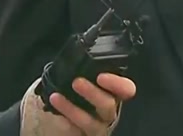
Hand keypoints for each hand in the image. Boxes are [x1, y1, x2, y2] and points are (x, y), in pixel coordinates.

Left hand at [21, 74, 136, 135]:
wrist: (62, 118)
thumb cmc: (75, 94)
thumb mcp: (83, 78)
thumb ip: (84, 70)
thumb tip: (72, 55)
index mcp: (112, 93)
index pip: (126, 89)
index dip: (118, 83)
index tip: (102, 76)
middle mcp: (107, 112)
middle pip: (109, 106)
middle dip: (93, 93)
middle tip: (77, 82)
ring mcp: (96, 127)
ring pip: (91, 123)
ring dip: (73, 109)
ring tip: (57, 97)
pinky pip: (75, 133)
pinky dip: (65, 122)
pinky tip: (56, 114)